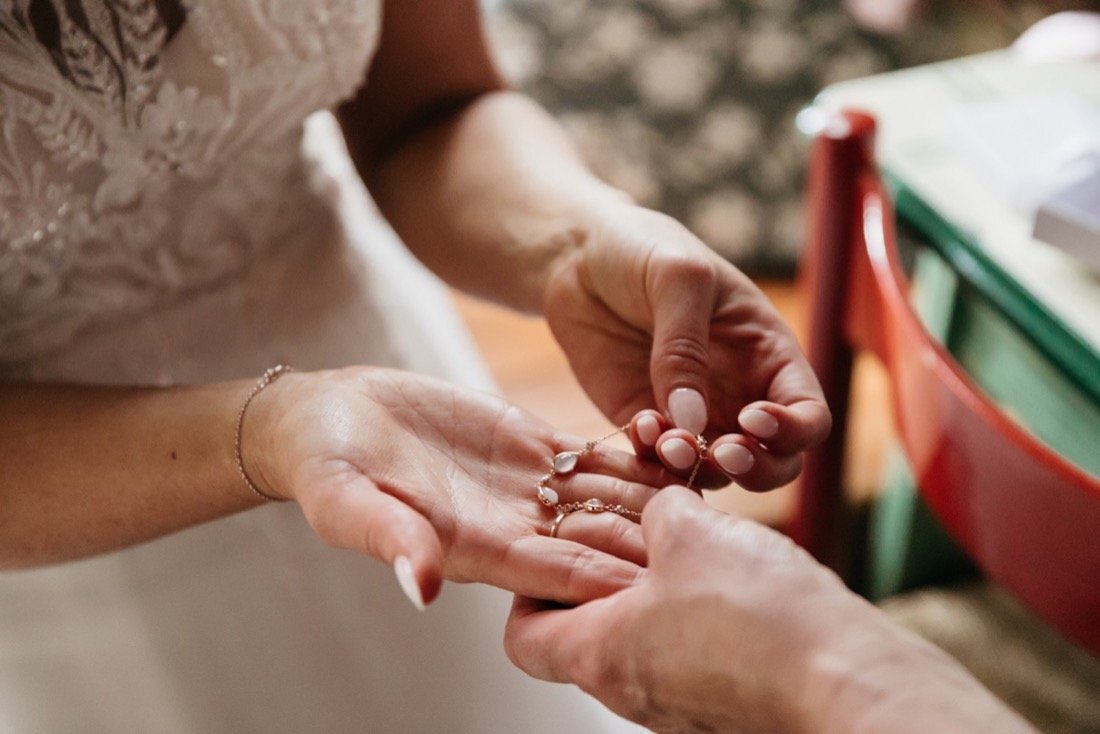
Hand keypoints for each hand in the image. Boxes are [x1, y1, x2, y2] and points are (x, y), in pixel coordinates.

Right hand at [243, 367, 673, 607]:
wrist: (330, 420)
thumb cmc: (325, 466)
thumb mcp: (346, 502)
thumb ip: (386, 540)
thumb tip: (418, 587)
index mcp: (474, 547)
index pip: (554, 572)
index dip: (605, 576)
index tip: (657, 584)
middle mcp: (511, 525)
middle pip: (594, 541)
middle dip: (650, 548)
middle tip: (714, 550)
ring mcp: (524, 485)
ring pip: (603, 497)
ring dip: (655, 499)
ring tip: (715, 496)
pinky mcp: (529, 445)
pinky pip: (590, 454)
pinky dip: (632, 453)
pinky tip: (679, 446)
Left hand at [505, 487, 1031, 733]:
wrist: (850, 680)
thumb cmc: (760, 616)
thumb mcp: (692, 530)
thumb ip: (657, 509)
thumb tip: (657, 508)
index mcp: (600, 655)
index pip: (523, 638)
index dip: (531, 591)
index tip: (561, 553)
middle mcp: (630, 693)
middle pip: (586, 637)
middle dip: (605, 579)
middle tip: (634, 533)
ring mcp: (679, 707)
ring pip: (644, 644)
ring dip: (658, 594)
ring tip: (691, 549)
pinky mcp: (726, 707)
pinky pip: (693, 658)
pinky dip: (698, 618)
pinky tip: (733, 580)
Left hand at [543, 204, 828, 490]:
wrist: (576, 256)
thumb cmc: (643, 248)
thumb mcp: (677, 277)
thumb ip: (686, 347)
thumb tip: (693, 421)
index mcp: (767, 354)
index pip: (807, 413)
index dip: (792, 429)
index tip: (753, 420)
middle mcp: (738, 393)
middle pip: (775, 461)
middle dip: (755, 469)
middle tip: (720, 454)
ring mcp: (691, 415)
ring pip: (714, 473)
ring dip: (695, 469)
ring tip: (666, 442)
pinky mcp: (643, 423)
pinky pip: (657, 462)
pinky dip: (651, 459)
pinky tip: (637, 427)